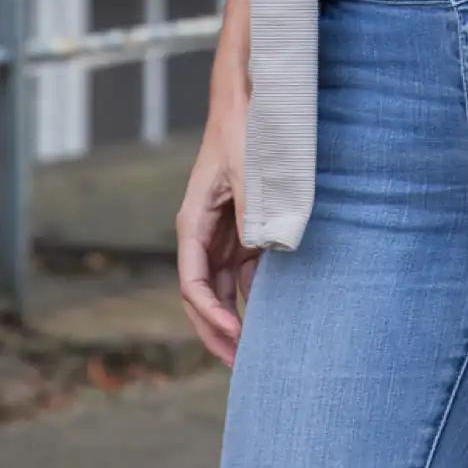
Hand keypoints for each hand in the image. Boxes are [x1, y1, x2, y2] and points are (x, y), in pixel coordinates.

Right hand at [176, 105, 262, 369]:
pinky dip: (255, 294)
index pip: (193, 284)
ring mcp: (221, 233)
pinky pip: (244, 271)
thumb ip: (255, 214)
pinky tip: (274, 313)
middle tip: (242, 367)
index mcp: (193, 224)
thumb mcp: (249, 174)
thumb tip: (266, 252)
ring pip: (223, 289)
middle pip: (204, 296)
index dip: (210, 315)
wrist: (248, 100)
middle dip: (218, 332)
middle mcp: (202, 234)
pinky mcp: (241, 229)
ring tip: (257, 353)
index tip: (235, 334)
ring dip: (237, 318)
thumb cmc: (244, 133)